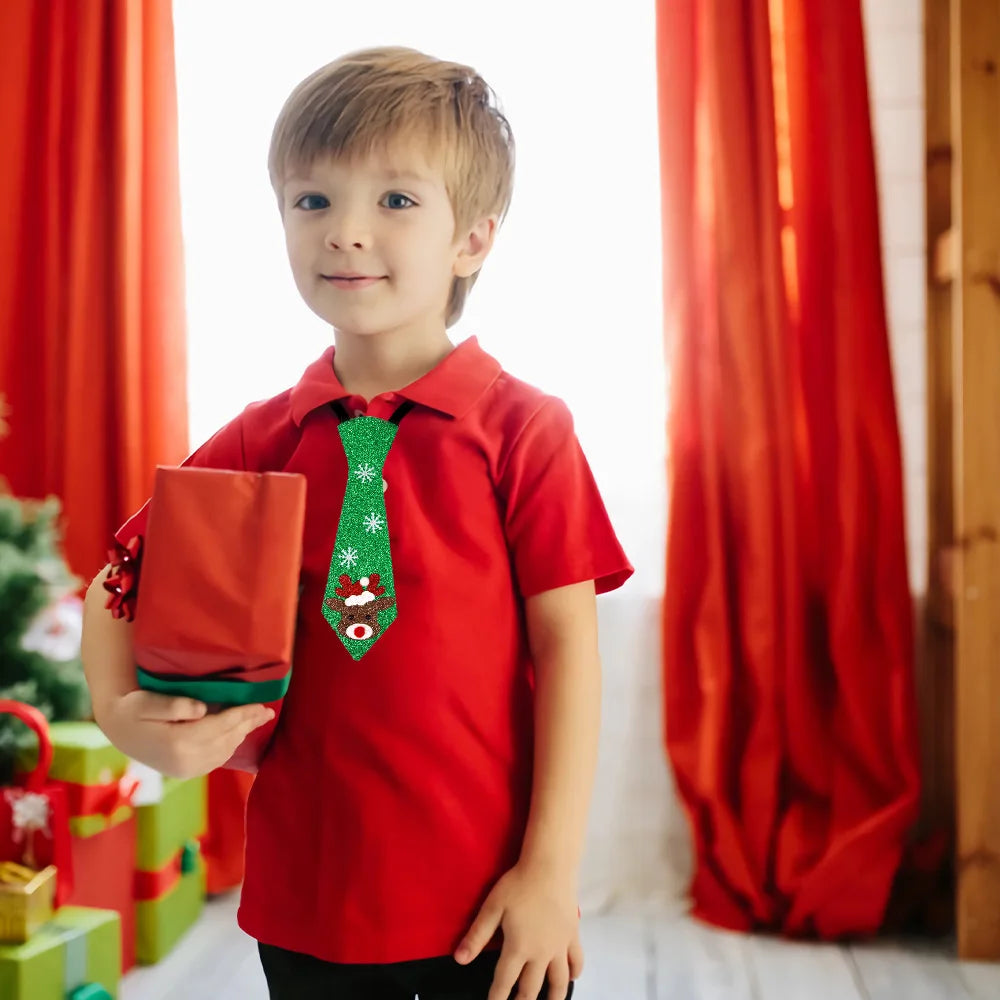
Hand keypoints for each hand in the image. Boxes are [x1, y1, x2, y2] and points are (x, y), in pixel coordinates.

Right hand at [99, 690, 273, 777]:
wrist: (116, 729)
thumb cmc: (132, 708)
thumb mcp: (147, 701)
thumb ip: (175, 705)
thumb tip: (203, 709)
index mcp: (178, 742)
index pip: (221, 726)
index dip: (244, 715)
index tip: (263, 706)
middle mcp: (184, 761)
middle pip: (227, 739)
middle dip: (248, 724)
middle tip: (268, 712)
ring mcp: (185, 770)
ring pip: (224, 751)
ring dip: (241, 735)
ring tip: (256, 720)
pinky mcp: (185, 772)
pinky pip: (215, 760)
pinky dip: (229, 746)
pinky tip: (236, 735)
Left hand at [454, 862, 581, 999]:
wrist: (550, 867)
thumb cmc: (518, 885)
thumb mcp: (492, 908)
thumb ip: (477, 936)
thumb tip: (460, 960)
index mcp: (518, 948)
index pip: (504, 982)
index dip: (497, 998)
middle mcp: (541, 953)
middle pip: (531, 988)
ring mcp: (560, 946)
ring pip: (558, 981)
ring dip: (552, 996)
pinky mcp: (573, 935)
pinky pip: (577, 961)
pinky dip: (574, 973)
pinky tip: (570, 977)